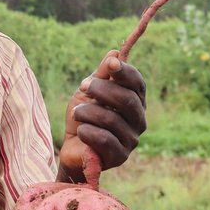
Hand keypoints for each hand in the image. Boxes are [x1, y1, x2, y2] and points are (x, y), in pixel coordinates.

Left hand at [58, 53, 146, 179]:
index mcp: (135, 101)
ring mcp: (131, 139)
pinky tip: (80, 131)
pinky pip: (104, 139)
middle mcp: (139, 120)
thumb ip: (101, 75)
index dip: (125, 72)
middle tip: (83, 86)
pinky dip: (86, 131)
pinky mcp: (120, 156)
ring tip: (76, 113)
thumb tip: (114, 53)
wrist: (71, 146)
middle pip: (127, 100)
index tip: (110, 64)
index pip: (138, 84)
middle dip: (102, 89)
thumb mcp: (88, 92)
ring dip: (87, 112)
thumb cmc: (83, 116)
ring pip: (111, 119)